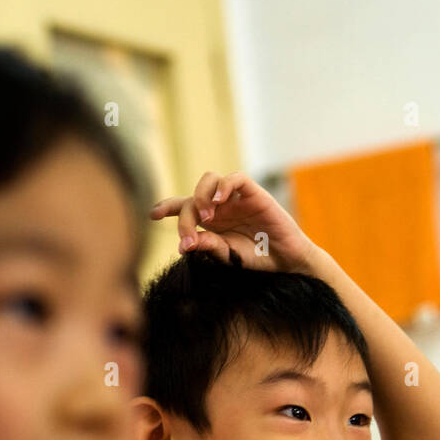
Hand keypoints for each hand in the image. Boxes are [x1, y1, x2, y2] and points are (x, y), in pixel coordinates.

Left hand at [150, 170, 317, 273]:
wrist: (286, 261)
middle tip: (189, 236)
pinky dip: (224, 187)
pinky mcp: (254, 194)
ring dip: (202, 196)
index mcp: (211, 221)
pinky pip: (236, 179)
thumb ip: (208, 246)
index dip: (168, 207)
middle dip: (186, 214)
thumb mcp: (228, 256)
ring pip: (210, 180)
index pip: (184, 207)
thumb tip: (185, 244)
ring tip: (207, 218)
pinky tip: (218, 202)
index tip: (153, 215)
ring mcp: (237, 198)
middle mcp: (220, 206)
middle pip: (193, 196)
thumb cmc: (258, 258)